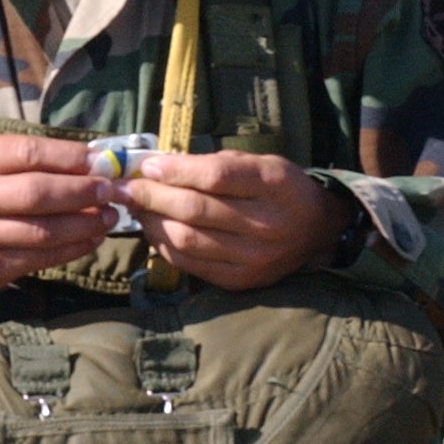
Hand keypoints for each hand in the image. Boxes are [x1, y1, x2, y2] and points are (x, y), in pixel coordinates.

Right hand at [0, 135, 115, 291]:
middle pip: (36, 193)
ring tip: (108, 216)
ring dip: (85, 224)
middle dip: (82, 192)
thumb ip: (29, 158)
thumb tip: (94, 162)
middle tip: (110, 191)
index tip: (102, 162)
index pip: (27, 153)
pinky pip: (40, 258)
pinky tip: (90, 239)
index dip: (70, 158)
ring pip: (43, 231)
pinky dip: (73, 249)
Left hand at [118, 152, 353, 289]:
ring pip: (186, 239)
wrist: (318, 232)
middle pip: (195, 210)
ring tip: (135, 206)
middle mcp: (268, 224)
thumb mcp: (258, 163)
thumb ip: (213, 163)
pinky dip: (163, 244)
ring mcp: (255, 258)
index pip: (215, 177)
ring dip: (151, 220)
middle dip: (151, 195)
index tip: (147, 165)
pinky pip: (190, 263)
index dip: (175, 171)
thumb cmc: (279, 189)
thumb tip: (157, 166)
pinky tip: (153, 228)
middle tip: (125, 187)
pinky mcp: (241, 280)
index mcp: (275, 185)